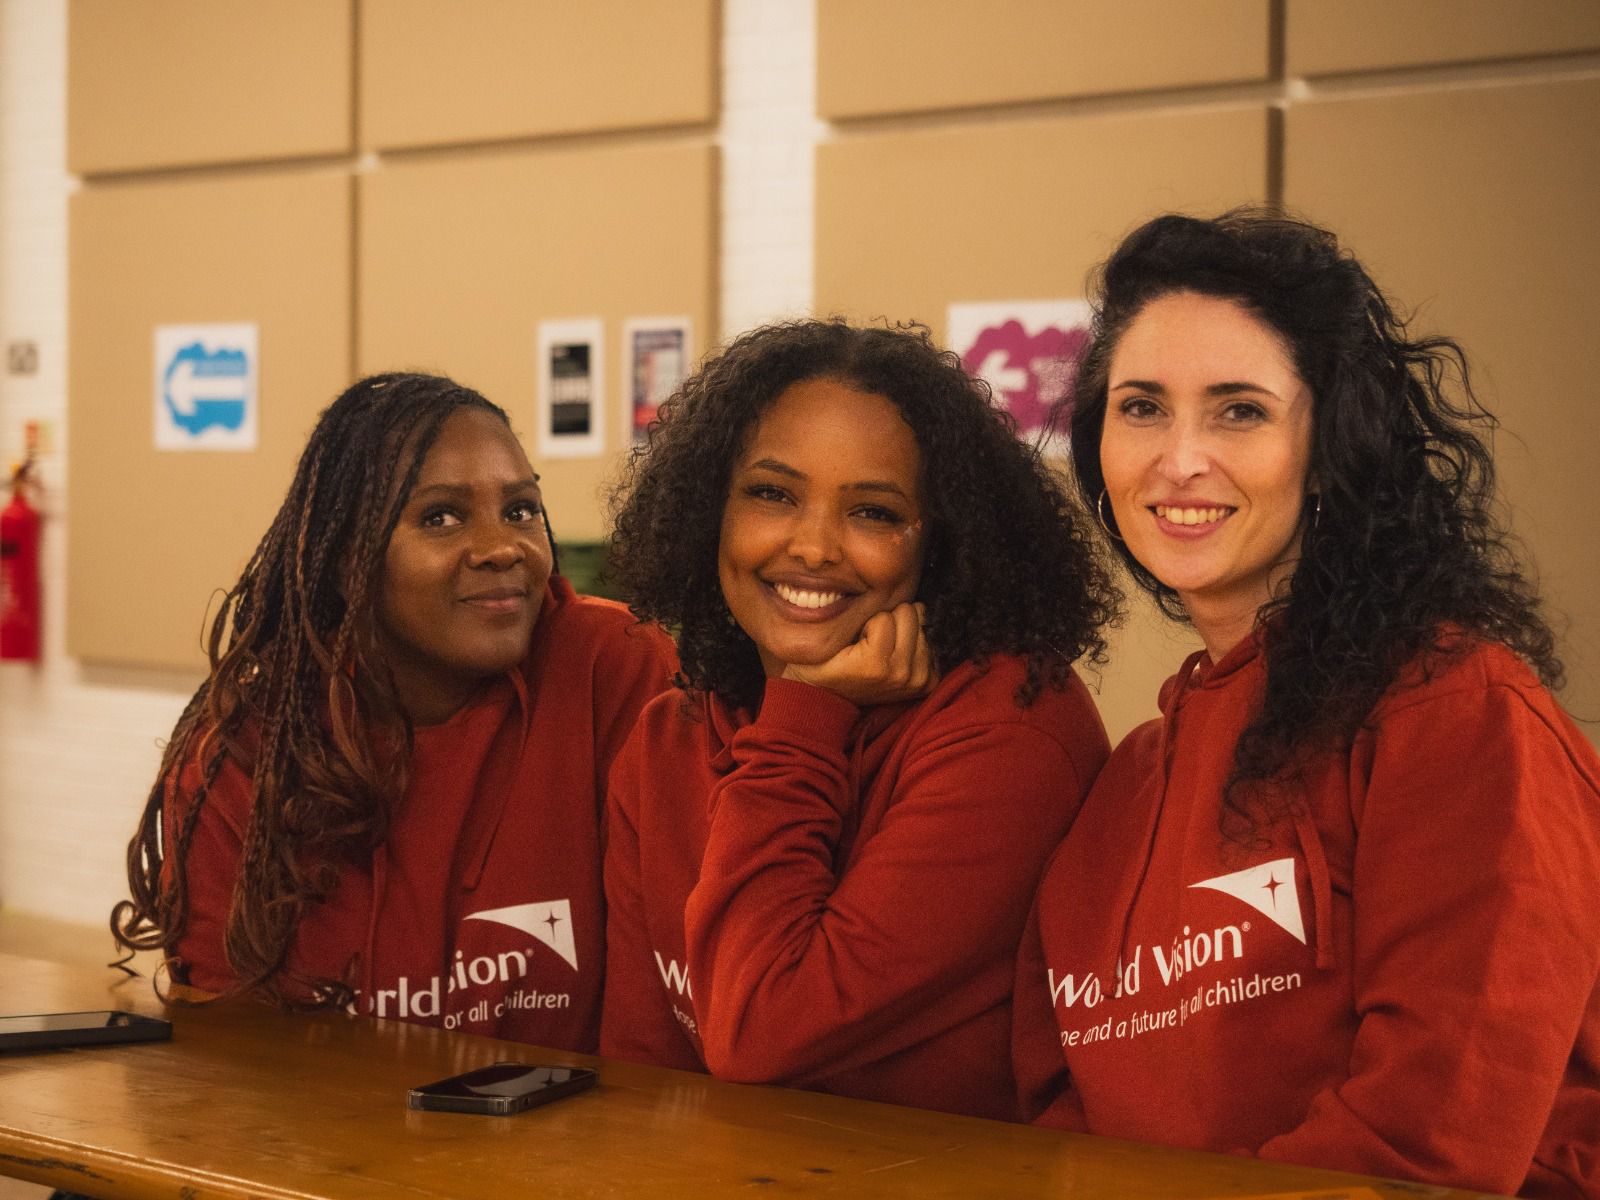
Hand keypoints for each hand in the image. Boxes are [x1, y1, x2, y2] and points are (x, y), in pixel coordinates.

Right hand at [781, 602, 934, 706]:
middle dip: (890, 621)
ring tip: (883, 652)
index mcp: (875, 665)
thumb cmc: (825, 662)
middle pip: (910, 615)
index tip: (857, 640)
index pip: (885, 616)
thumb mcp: (828, 636)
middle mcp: (900, 675)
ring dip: (903, 633)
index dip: (868, 622)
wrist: (828, 697)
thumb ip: (855, 614)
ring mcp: (915, 681)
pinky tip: (896, 657)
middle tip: (872, 643)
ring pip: (921, 627)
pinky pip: (930, 644)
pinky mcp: (926, 684)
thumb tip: (912, 603)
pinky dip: (915, 645)